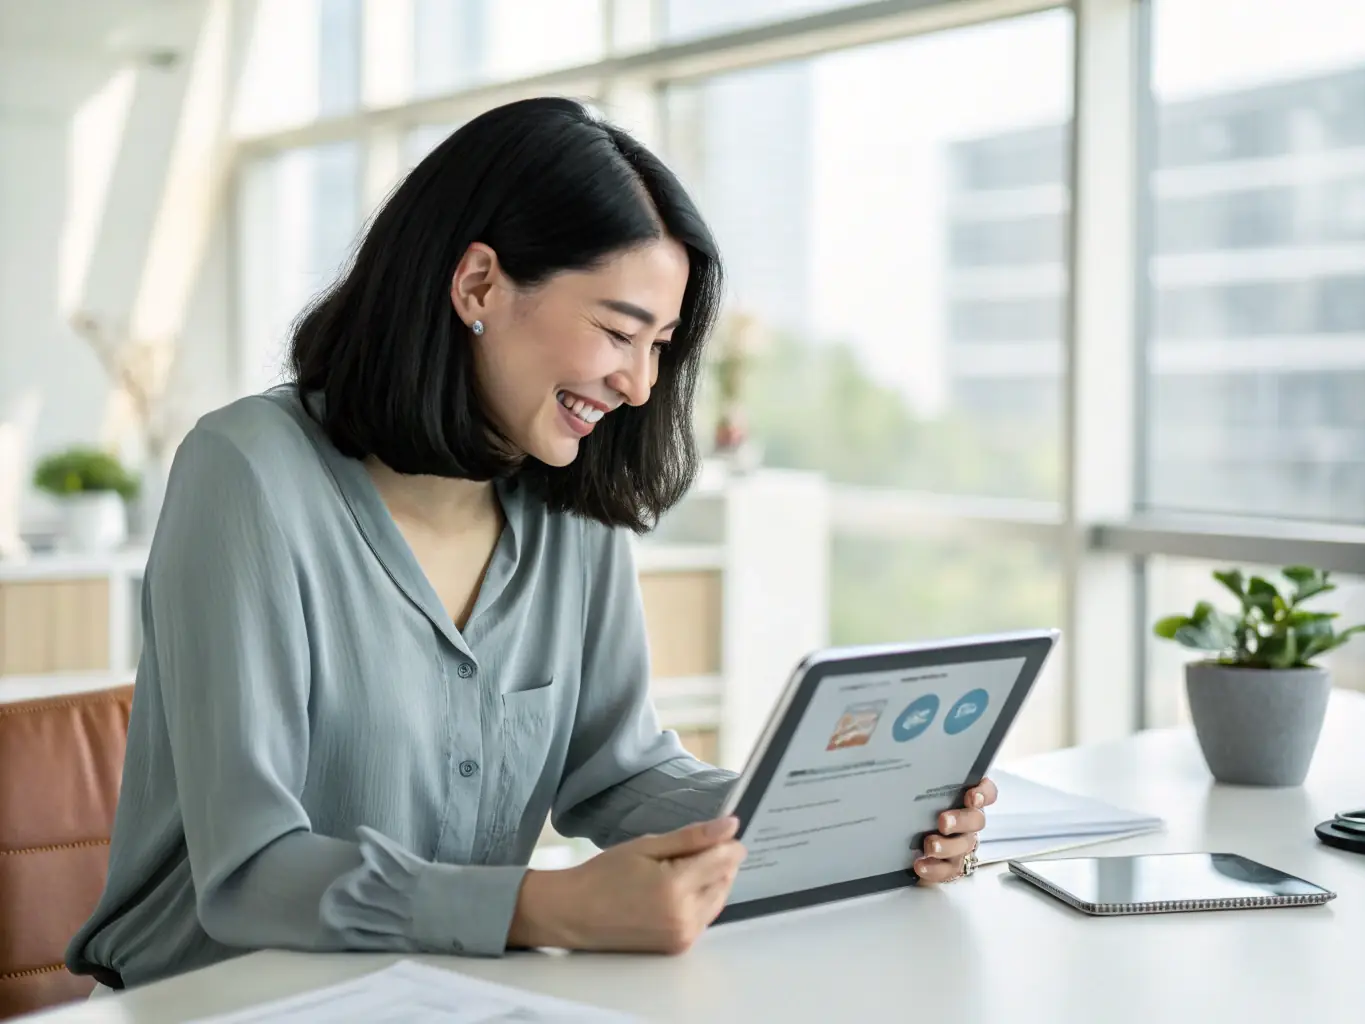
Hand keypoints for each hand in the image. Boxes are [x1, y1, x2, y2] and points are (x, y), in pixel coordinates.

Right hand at [509, 816, 745, 953]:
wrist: (574, 914)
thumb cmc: (604, 875)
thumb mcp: (646, 846)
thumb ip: (692, 837)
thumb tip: (731, 826)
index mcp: (676, 887)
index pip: (724, 860)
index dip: (727, 842)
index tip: (721, 831)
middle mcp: (685, 917)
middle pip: (725, 880)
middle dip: (718, 861)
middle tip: (690, 849)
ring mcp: (683, 936)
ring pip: (719, 899)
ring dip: (712, 881)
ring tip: (682, 868)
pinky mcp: (678, 946)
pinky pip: (705, 917)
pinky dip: (701, 899)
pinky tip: (678, 888)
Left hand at [913, 777, 997, 884]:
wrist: (908, 835)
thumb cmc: (919, 805)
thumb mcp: (923, 789)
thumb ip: (924, 777)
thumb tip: (908, 757)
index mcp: (966, 798)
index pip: (986, 792)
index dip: (983, 794)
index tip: (972, 796)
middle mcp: (969, 821)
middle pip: (976, 820)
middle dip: (960, 821)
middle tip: (943, 821)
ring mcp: (962, 843)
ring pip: (964, 846)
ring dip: (947, 846)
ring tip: (930, 846)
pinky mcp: (951, 864)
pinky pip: (949, 869)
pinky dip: (935, 868)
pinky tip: (921, 864)